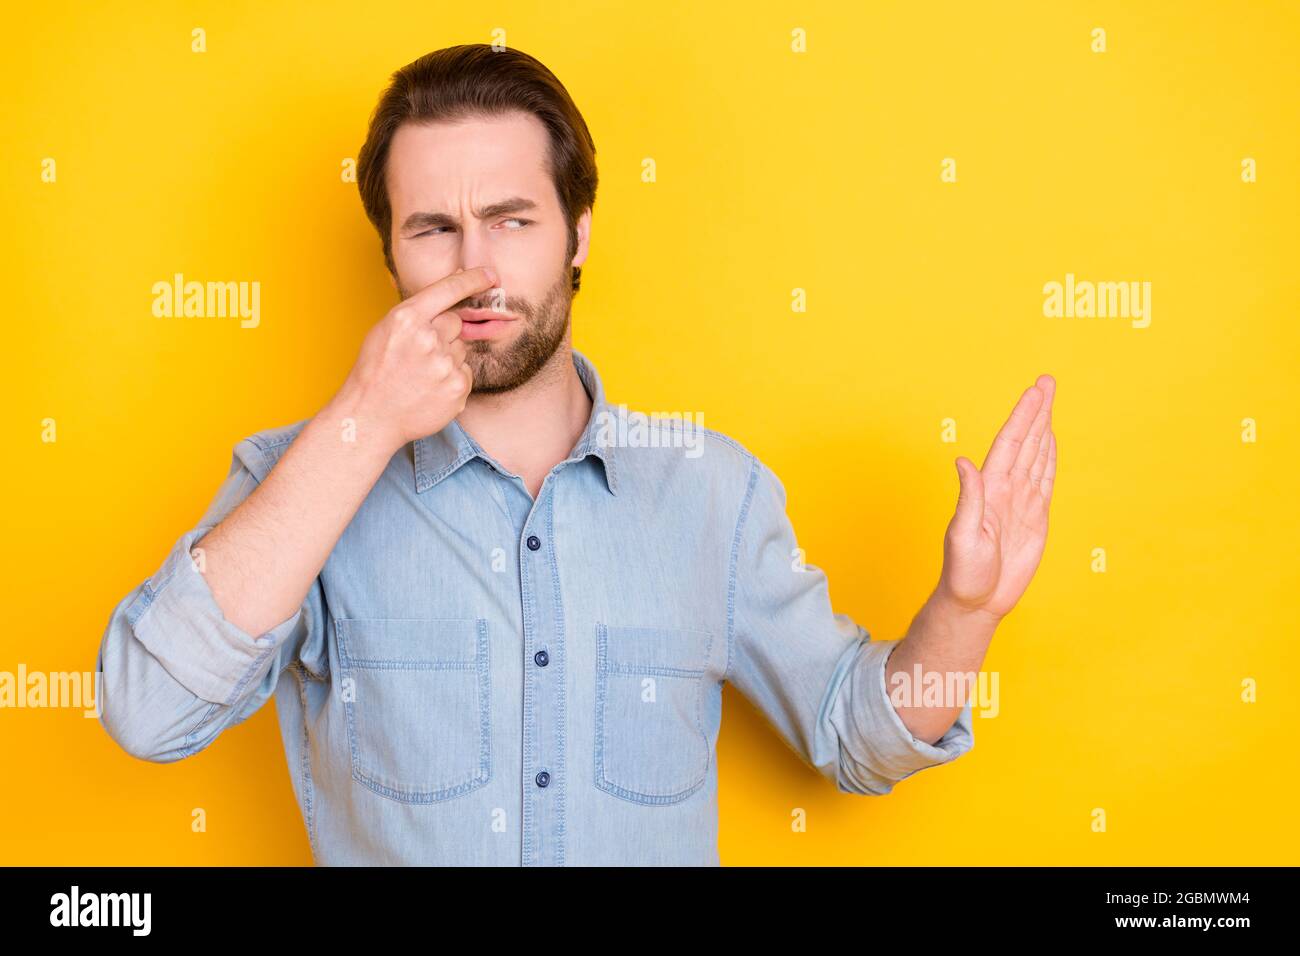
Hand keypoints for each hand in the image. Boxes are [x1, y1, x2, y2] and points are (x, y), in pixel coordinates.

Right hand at [330, 267, 497, 450]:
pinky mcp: (457, 388)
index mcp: (407, 318)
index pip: (448, 289)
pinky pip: (466, 374)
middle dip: (443, 334)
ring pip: (461, 350)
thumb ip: (416, 314)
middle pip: (455, 322)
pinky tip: (430, 390)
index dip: (473, 279)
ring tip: (421, 376)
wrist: (370, 416)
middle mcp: (428, 338)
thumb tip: (449, 294)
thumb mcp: (385, 331)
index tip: (491, 275)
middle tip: (420, 355)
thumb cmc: (375, 372)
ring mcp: (445, 364)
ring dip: (448, 359)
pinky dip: (452, 381)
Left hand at [938, 375, 1057, 621]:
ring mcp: (1020, 501)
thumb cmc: (963, 573)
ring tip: (1049, 401)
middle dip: (1036, 411)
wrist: (976, 600)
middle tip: (1047, 382)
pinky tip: (1050, 442)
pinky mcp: (1033, 517)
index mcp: (989, 489)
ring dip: (1043, 428)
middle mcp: (1004, 489)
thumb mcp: (962, 536)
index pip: (1010, 443)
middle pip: (1025, 442)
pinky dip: (1049, 458)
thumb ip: (968, 499)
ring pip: (1036, 456)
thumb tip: (962, 461)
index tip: (1036, 391)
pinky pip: (1044, 480)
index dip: (1023, 416)